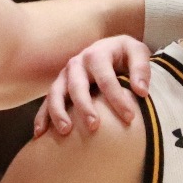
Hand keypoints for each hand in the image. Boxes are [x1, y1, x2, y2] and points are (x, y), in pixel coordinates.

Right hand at [32, 36, 150, 138]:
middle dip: (84, 107)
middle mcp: (77, 64)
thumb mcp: (138, 52)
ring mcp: (64, 75)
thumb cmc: (125, 54)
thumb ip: (141, 69)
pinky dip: (42, 117)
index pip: (106, 79)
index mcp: (97, 54)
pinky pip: (46, 101)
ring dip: (58, 112)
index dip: (117, 98)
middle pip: (77, 86)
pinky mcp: (58, 86)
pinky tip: (41, 134)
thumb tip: (141, 91)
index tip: (130, 117)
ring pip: (56, 93)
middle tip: (94, 126)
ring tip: (66, 131)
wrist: (109, 47)